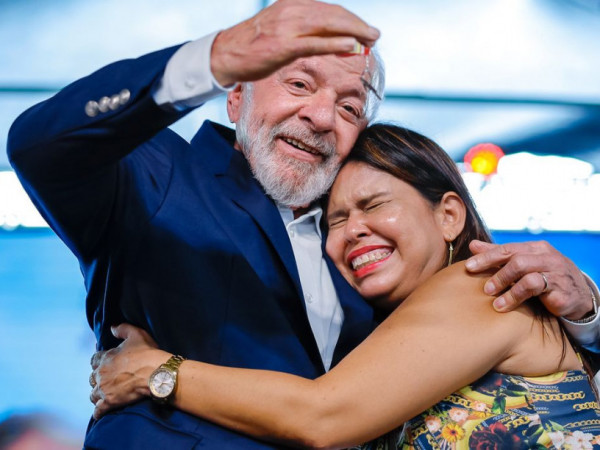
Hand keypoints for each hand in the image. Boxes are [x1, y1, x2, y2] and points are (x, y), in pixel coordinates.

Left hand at [89, 324, 169, 418]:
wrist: (156, 373)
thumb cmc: (148, 353)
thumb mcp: (137, 334)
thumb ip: (122, 329)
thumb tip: (112, 328)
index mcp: (106, 357)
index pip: (94, 360)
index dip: (99, 362)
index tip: (104, 364)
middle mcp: (101, 373)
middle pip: (92, 378)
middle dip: (99, 379)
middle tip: (108, 380)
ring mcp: (104, 389)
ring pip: (93, 394)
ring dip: (98, 394)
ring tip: (106, 395)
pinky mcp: (109, 402)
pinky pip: (98, 410)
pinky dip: (99, 411)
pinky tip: (102, 411)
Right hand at [211, 0, 379, 85]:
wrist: (226, 53)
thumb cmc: (254, 44)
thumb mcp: (280, 27)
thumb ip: (302, 29)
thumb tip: (326, 35)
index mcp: (293, 4)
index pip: (329, 9)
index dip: (351, 19)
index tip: (365, 29)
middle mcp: (292, 10)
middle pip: (334, 14)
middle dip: (358, 24)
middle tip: (375, 35)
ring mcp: (288, 27)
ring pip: (328, 25)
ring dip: (354, 31)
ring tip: (371, 39)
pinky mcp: (283, 46)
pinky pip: (315, 43)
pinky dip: (335, 43)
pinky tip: (351, 45)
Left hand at [465, 240, 592, 318]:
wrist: (579, 296)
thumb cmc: (545, 277)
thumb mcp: (524, 263)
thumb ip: (499, 255)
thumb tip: (473, 245)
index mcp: (536, 248)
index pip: (507, 248)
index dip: (486, 257)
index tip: (468, 266)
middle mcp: (547, 257)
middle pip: (515, 258)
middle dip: (495, 271)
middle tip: (482, 287)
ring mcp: (555, 273)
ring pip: (525, 272)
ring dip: (505, 286)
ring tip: (492, 299)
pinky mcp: (560, 291)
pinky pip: (534, 289)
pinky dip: (516, 297)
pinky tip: (504, 306)